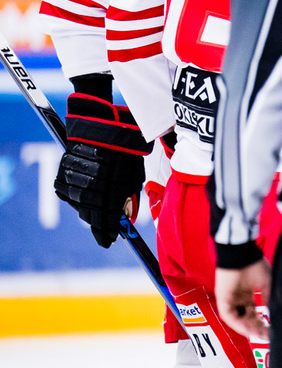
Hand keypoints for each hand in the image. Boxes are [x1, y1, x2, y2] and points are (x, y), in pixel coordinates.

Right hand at [54, 93, 150, 247]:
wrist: (101, 126)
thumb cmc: (124, 149)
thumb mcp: (133, 172)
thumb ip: (129, 195)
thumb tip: (126, 218)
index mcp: (110, 180)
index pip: (106, 214)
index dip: (107, 231)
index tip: (110, 241)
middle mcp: (88, 179)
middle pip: (91, 213)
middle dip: (100, 224)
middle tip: (107, 231)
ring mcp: (72, 177)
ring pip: (79, 205)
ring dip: (90, 211)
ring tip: (99, 211)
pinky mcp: (62, 173)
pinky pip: (69, 195)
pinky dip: (78, 199)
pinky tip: (87, 196)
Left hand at [215, 260, 271, 340]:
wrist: (241, 254)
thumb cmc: (254, 265)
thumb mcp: (267, 284)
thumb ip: (269, 300)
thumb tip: (276, 314)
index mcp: (248, 295)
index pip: (255, 313)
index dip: (263, 322)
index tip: (272, 330)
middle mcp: (238, 300)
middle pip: (247, 319)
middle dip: (257, 328)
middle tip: (267, 336)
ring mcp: (230, 301)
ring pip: (238, 320)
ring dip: (249, 329)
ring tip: (260, 335)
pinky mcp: (223, 300)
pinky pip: (230, 317)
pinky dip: (239, 324)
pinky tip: (249, 329)